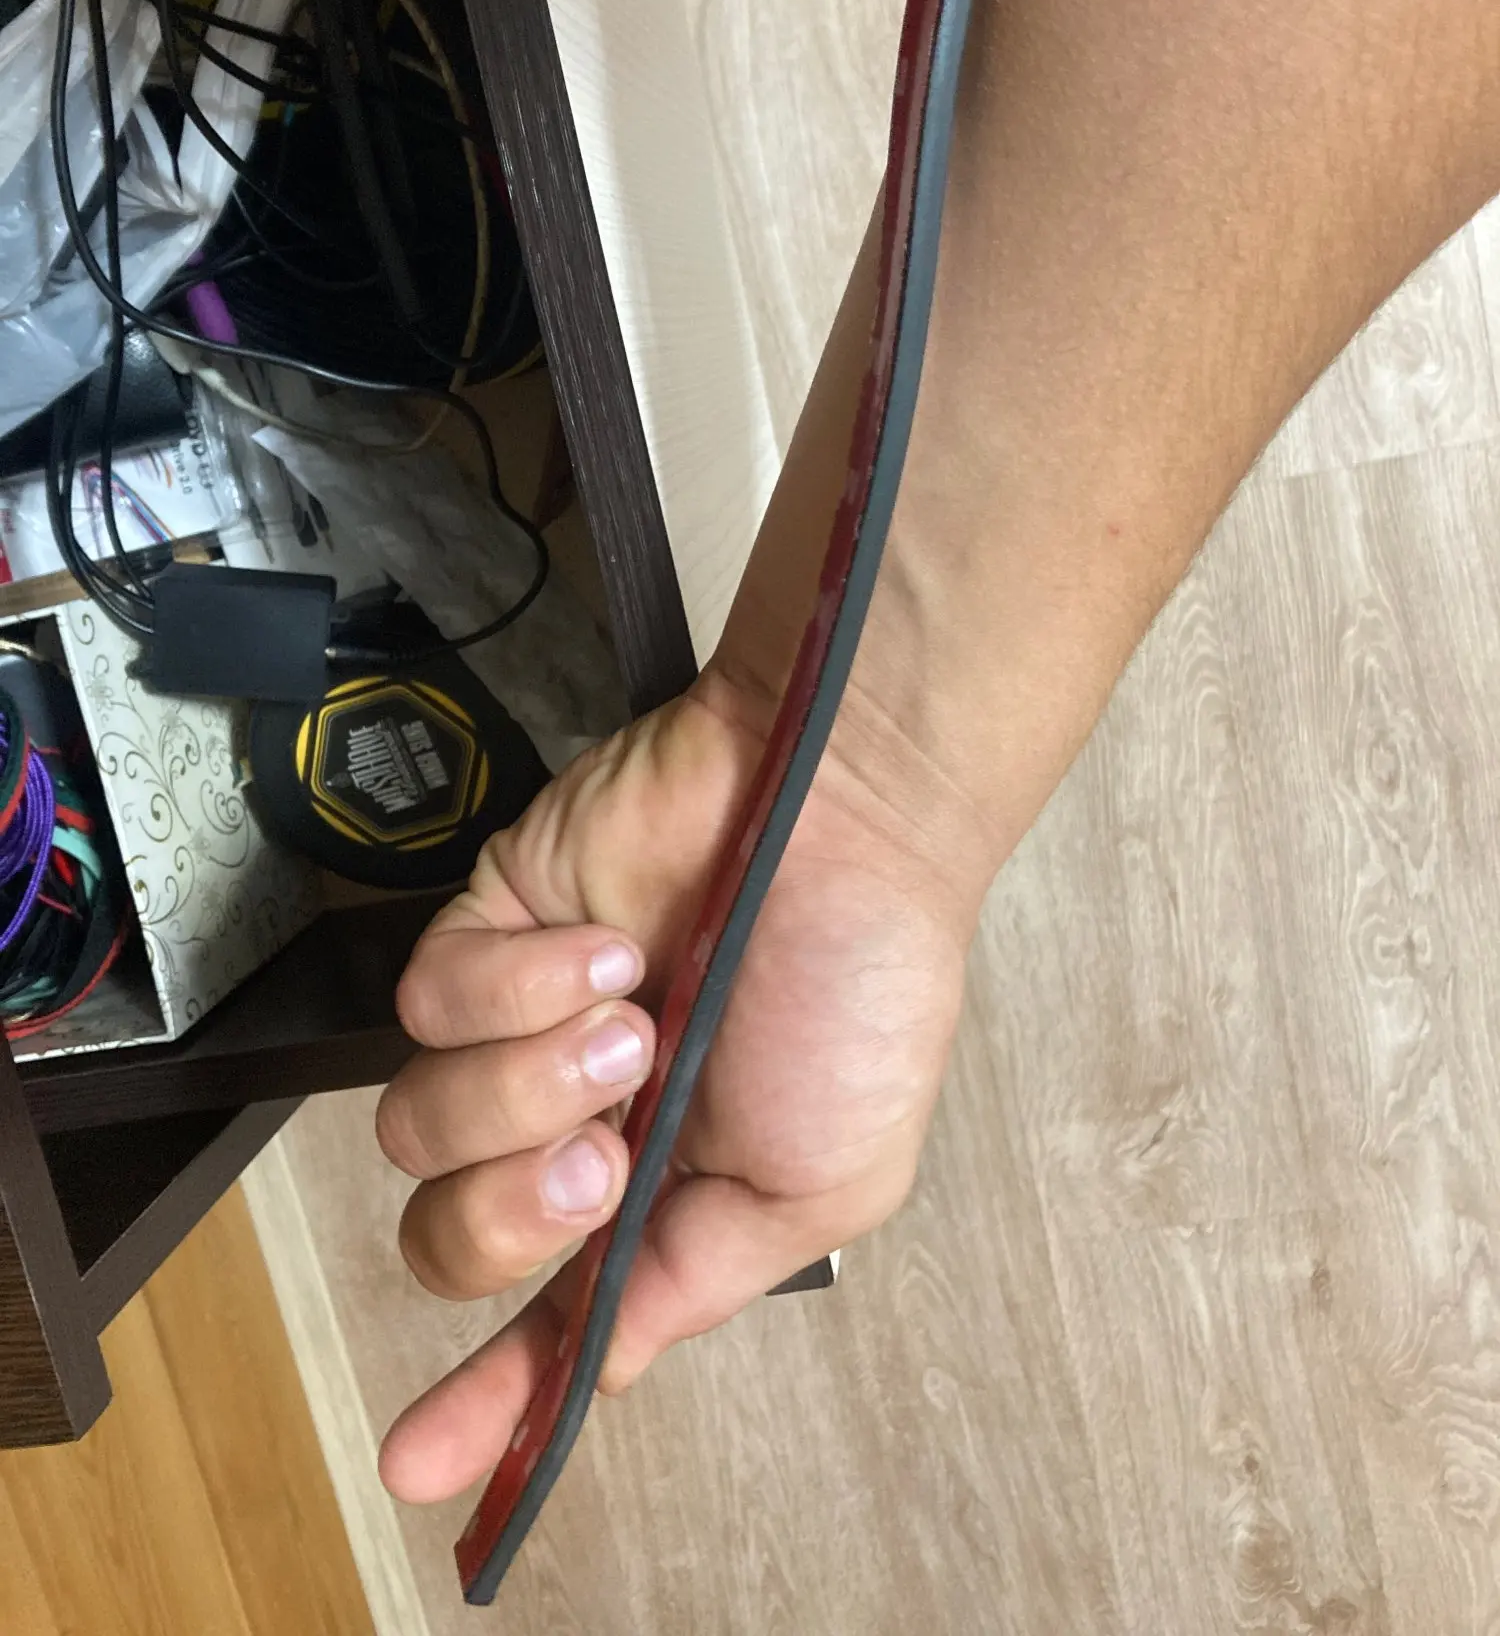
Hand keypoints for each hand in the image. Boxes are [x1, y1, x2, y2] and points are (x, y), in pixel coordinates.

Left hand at [374, 664, 984, 1504]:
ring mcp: (521, 1021)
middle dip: (515, 1212)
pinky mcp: (489, 928)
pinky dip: (516, 987)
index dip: (481, 1398)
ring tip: (634, 1021)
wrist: (846, 819)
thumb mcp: (819, 1184)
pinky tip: (607, 950)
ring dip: (528, 1085)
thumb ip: (691, 1280)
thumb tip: (595, 1365)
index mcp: (654, 1189)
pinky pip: (428, 1003)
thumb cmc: (861, 990)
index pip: (542, 1314)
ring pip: (419, 1122)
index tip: (421, 1467)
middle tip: (605, 1151)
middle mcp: (572, 1115)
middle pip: (450, 1232)